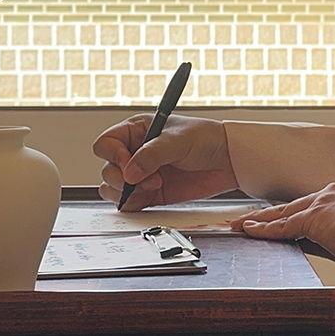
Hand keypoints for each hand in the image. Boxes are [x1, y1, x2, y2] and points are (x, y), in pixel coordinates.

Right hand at [94, 114, 235, 211]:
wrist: (228, 160)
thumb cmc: (205, 139)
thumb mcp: (177, 140)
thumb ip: (151, 155)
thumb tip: (129, 173)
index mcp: (136, 131)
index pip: (106, 143)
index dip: (113, 155)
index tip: (130, 164)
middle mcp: (134, 152)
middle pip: (107, 168)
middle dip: (123, 178)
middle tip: (148, 179)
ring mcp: (141, 174)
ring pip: (112, 187)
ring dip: (127, 192)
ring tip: (153, 187)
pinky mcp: (149, 193)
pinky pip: (128, 202)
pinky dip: (132, 204)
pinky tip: (149, 197)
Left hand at [237, 175, 334, 269]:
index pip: (317, 203)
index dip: (299, 211)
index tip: (289, 216)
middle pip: (295, 204)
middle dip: (272, 213)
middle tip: (252, 219)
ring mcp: (323, 203)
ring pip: (284, 213)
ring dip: (261, 220)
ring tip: (241, 225)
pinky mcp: (314, 218)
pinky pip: (283, 227)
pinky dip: (264, 230)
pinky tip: (248, 231)